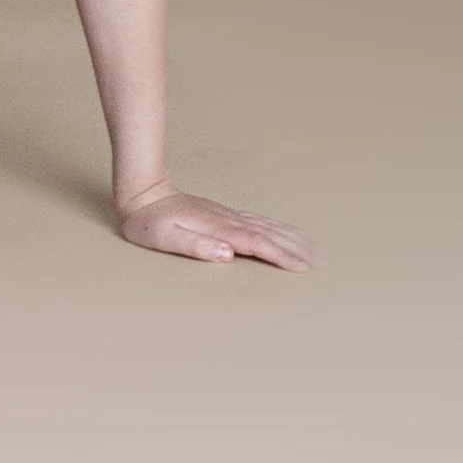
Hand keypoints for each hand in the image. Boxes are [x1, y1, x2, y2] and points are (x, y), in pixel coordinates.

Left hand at [117, 183, 313, 269]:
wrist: (143, 194)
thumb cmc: (149, 222)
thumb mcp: (165, 238)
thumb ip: (195, 246)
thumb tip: (226, 254)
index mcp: (217, 229)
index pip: (256, 244)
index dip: (280, 256)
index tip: (302, 268)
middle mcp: (227, 220)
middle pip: (269, 235)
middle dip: (296, 249)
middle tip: (320, 263)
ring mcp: (227, 216)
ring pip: (267, 227)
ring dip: (291, 238)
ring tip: (313, 249)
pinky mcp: (224, 215)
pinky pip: (258, 221)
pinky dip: (277, 228)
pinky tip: (285, 232)